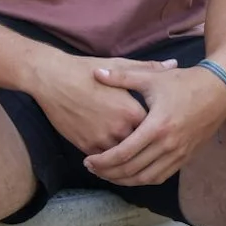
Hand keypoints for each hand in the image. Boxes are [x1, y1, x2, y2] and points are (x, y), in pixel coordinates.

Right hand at [26, 49, 156, 160]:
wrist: (52, 79)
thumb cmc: (85, 71)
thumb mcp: (119, 67)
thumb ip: (149, 69)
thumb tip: (173, 64)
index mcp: (132, 111)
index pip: (153, 131)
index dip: (156, 131)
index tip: (158, 130)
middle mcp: (120, 129)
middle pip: (140, 147)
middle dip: (143, 148)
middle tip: (148, 148)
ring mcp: (102, 140)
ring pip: (122, 158)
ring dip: (126, 158)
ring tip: (131, 156)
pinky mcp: (86, 146)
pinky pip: (103, 160)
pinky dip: (108, 160)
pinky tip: (111, 157)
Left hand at [82, 59, 225, 185]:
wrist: (220, 89)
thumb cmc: (183, 82)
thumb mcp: (152, 77)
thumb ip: (122, 77)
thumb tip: (96, 74)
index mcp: (157, 126)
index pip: (123, 153)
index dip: (103, 161)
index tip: (88, 160)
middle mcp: (169, 144)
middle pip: (132, 170)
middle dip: (108, 173)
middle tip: (92, 169)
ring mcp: (179, 153)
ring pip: (147, 178)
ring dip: (125, 180)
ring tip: (107, 174)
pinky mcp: (187, 157)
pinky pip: (161, 176)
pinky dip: (143, 179)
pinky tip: (130, 174)